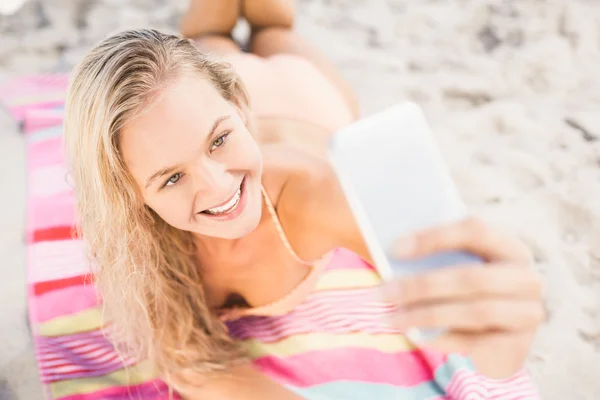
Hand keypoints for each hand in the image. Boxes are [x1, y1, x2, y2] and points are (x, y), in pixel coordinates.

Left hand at [382, 217, 543, 378]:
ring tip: (392, 318)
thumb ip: (434, 256)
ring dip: (426, 315)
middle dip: (421, 286)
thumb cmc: (464, 288)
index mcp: (509, 246)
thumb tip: (392, 251)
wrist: (497, 337)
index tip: (394, 248)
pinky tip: (415, 336)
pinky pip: (475, 342)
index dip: (433, 237)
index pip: (474, 230)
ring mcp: (527, 314)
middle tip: (384, 292)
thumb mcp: (456, 265)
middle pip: (471, 277)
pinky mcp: (518, 346)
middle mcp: (527, 278)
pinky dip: (441, 339)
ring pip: (474, 312)